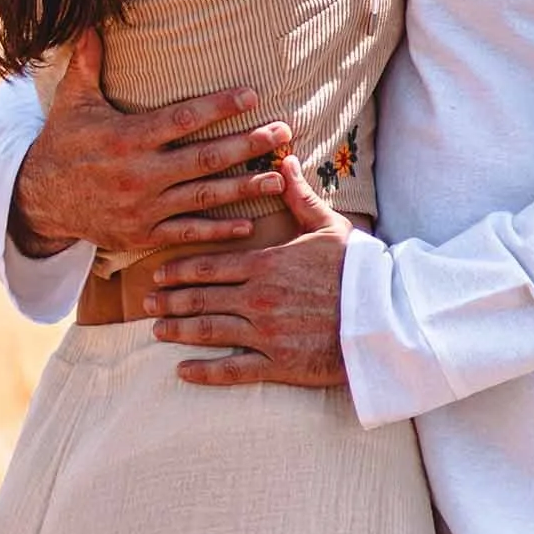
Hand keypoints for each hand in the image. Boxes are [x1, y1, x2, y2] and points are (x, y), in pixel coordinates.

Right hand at [10, 30, 293, 258]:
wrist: (40, 202)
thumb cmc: (62, 144)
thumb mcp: (72, 101)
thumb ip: (87, 63)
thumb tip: (88, 19)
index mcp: (126, 137)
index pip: (181, 118)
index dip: (218, 106)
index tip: (251, 95)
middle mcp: (139, 173)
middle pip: (204, 158)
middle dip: (247, 145)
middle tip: (282, 133)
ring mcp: (143, 207)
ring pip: (203, 197)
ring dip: (244, 188)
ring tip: (277, 177)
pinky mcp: (143, 234)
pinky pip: (188, 232)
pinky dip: (219, 230)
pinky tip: (249, 223)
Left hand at [148, 155, 352, 388]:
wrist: (386, 316)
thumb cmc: (360, 271)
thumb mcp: (329, 228)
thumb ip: (299, 197)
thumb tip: (283, 162)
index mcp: (265, 264)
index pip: (209, 266)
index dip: (179, 271)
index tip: (159, 275)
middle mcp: (257, 298)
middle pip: (200, 299)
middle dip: (169, 300)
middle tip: (146, 303)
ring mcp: (265, 332)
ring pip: (208, 331)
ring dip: (178, 331)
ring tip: (157, 330)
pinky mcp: (278, 363)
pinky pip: (232, 369)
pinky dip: (204, 371)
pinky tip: (183, 371)